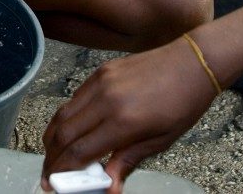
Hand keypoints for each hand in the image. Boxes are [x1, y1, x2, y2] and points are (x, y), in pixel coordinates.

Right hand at [41, 39, 218, 193]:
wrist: (192, 62)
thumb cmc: (183, 102)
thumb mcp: (161, 141)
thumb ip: (128, 161)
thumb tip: (109, 186)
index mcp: (124, 122)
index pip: (79, 151)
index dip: (61, 171)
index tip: (54, 185)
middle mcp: (106, 100)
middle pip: (63, 133)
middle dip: (51, 158)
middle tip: (50, 175)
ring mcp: (100, 82)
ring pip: (63, 113)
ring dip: (53, 137)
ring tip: (54, 155)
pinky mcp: (100, 71)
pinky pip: (75, 97)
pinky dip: (66, 116)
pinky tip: (71, 129)